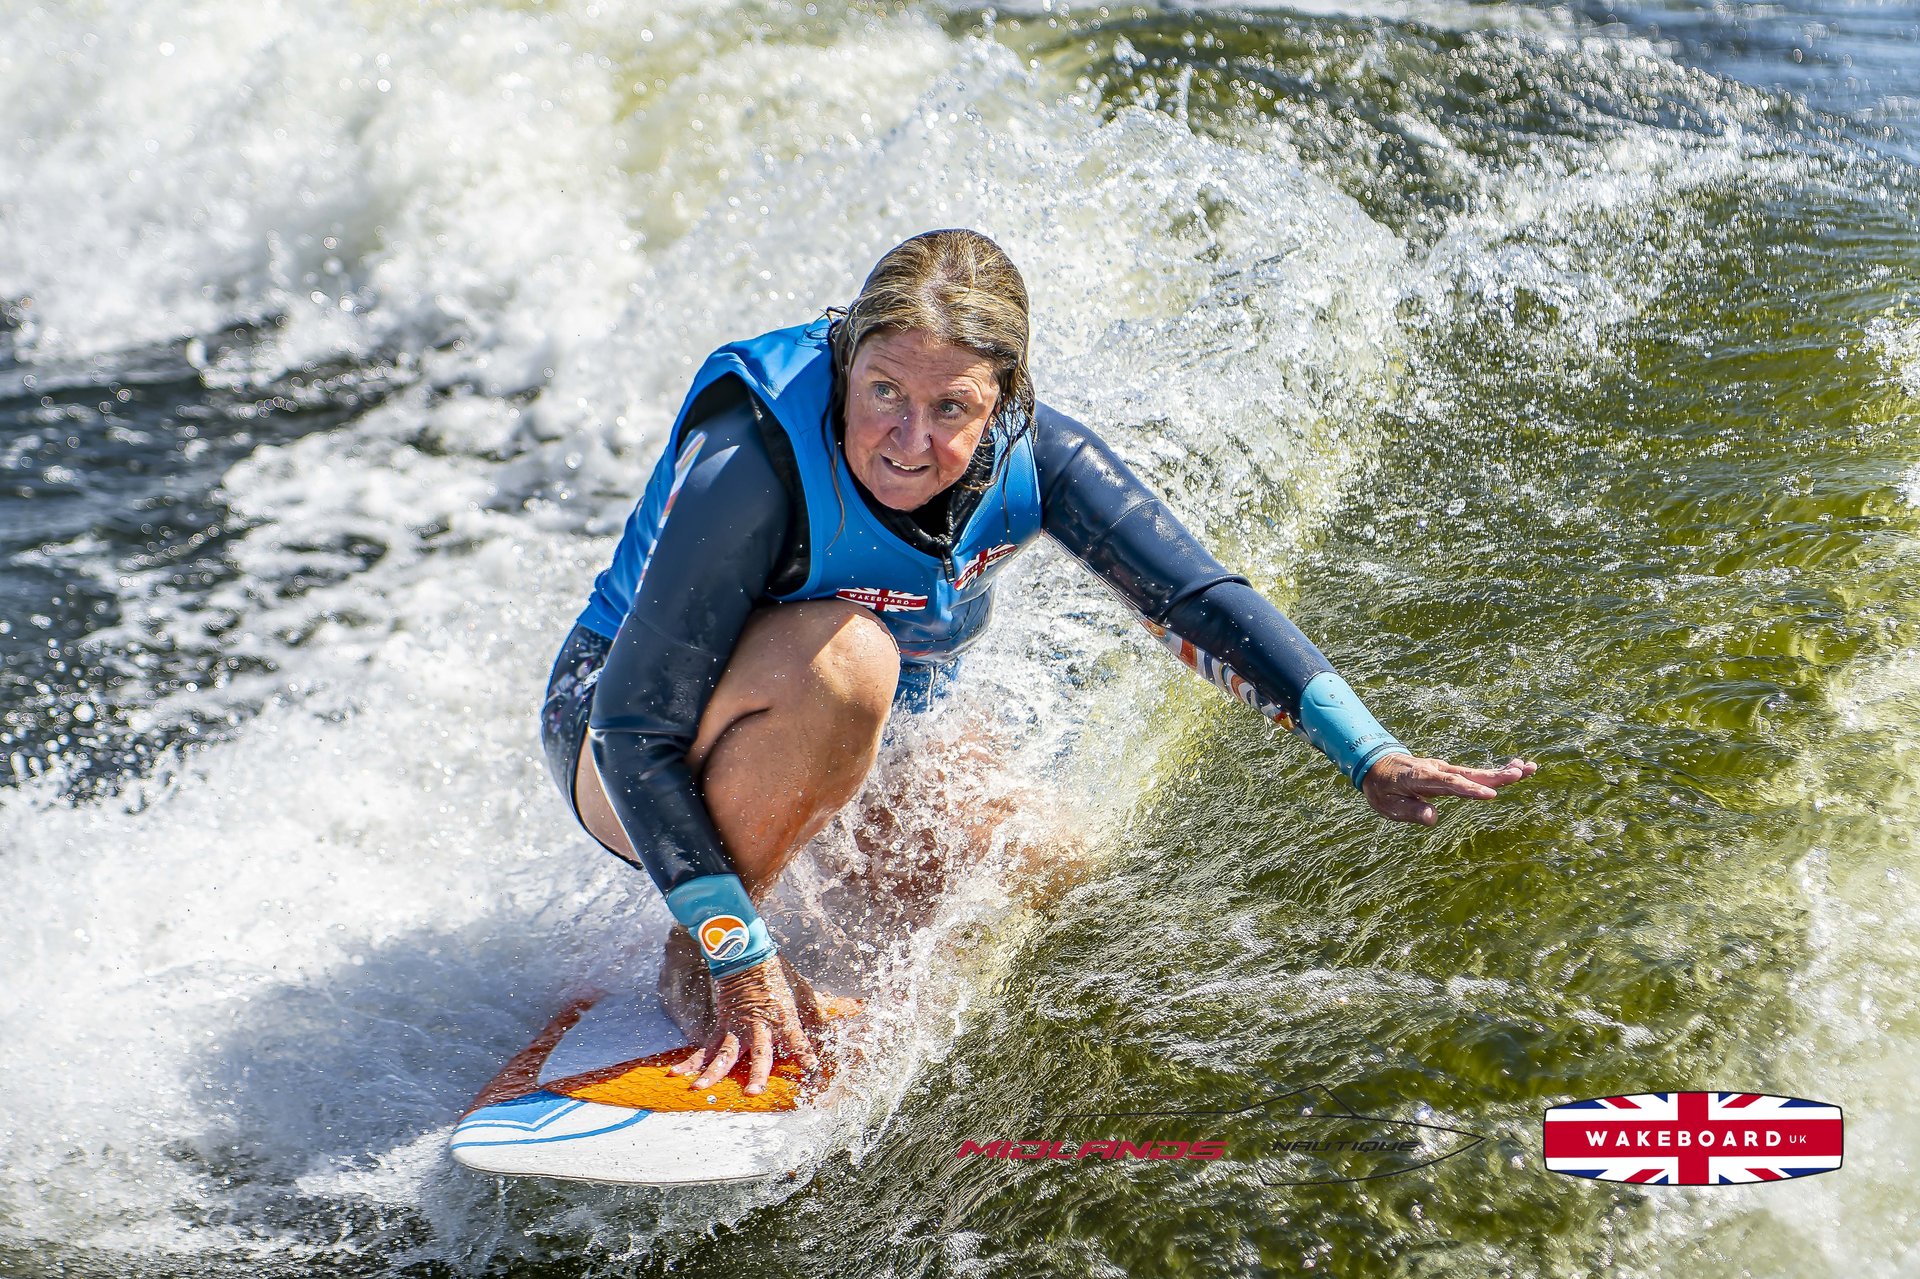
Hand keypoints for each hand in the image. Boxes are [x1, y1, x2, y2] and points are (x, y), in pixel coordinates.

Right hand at [668, 956, 824, 1094]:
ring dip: (711, 1073)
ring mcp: (737, 1027)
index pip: (798, 1041)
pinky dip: (690, 1062)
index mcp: (783, 1019)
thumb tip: (861, 1007)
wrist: (745, 956)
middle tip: (753, 1093)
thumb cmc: (777, 980)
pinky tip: (675, 1074)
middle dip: (756, 1073)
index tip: (813, 1071)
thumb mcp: (805, 995)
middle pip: (758, 1053)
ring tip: (698, 1090)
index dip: (805, 1056)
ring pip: (723, 1053)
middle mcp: (759, 1026)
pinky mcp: (721, 1027)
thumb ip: (830, 1008)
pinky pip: (705, 1048)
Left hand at [1360, 753, 1536, 824]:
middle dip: (1494, 775)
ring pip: (1475, 771)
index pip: (1448, 785)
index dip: (1469, 789)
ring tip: (1530, 768)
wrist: (1375, 764)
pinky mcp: (1449, 772)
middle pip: (1468, 774)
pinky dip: (1494, 771)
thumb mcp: (1387, 805)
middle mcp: (1436, 770)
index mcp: (1420, 779)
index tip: (1490, 794)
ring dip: (1501, 770)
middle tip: (1520, 772)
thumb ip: (1410, 812)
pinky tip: (1516, 769)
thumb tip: (1433, 818)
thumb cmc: (1381, 788)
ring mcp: (1444, 769)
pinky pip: (1473, 772)